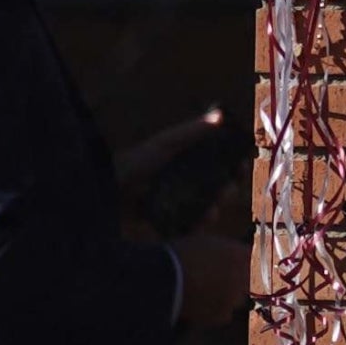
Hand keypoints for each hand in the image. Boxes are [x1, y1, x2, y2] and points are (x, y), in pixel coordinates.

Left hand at [118, 103, 251, 237]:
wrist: (104, 192)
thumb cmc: (133, 163)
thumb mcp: (164, 144)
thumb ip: (191, 132)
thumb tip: (220, 115)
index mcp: (183, 165)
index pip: (216, 166)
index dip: (231, 166)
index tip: (242, 166)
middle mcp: (181, 186)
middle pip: (215, 190)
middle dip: (227, 190)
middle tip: (228, 190)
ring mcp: (174, 208)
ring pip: (205, 211)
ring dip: (215, 210)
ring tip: (212, 210)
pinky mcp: (166, 227)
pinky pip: (190, 229)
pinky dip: (199, 226)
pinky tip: (201, 222)